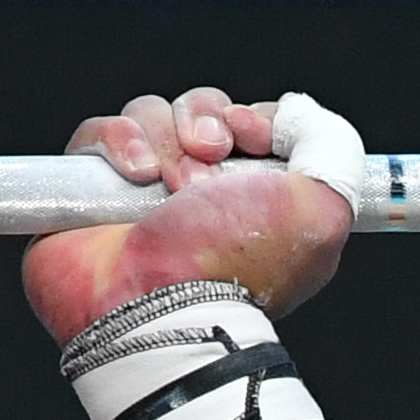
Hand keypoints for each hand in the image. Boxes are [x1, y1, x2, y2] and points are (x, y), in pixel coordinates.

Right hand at [19, 88, 353, 344]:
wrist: (155, 306)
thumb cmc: (236, 264)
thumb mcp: (321, 207)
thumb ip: (329, 147)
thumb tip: (298, 114)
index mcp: (260, 203)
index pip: (254, 126)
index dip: (253, 118)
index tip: (249, 136)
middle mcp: (204, 197)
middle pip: (202, 112)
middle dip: (205, 125)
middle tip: (206, 172)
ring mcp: (145, 195)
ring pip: (151, 116)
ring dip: (164, 138)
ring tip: (169, 184)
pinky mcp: (90, 192)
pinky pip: (99, 132)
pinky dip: (118, 140)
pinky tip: (135, 174)